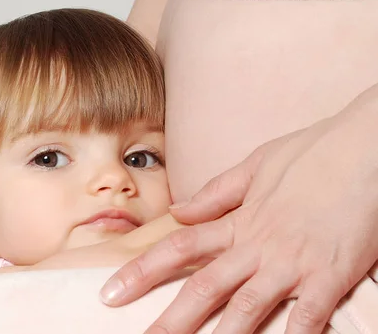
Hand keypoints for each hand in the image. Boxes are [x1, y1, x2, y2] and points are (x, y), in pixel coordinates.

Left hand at [100, 104, 377, 333]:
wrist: (364, 147)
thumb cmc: (311, 153)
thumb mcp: (255, 165)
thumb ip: (215, 193)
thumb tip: (177, 210)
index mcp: (238, 220)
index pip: (178, 247)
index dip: (141, 271)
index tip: (112, 291)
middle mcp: (258, 246)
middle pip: (203, 288)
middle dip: (169, 319)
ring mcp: (292, 263)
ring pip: (246, 308)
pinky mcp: (329, 276)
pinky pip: (306, 317)